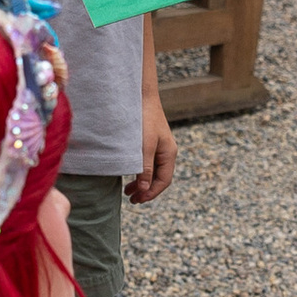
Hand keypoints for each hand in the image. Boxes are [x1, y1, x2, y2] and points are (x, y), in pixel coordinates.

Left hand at [130, 88, 177, 204]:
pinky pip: (147, 162)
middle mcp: (166, 151)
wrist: (140, 96)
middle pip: (159, 178)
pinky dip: (139, 172)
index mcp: (168, 154)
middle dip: (146, 190)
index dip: (151, 193)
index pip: (163, 181)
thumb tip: (144, 189)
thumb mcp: (144, 146)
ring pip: (152, 171)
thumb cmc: (143, 119)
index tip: (138, 200)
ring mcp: (159, 146)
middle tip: (132, 200)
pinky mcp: (150, 141)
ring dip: (142, 183)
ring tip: (128, 191)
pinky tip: (129, 175)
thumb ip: (144, 168)